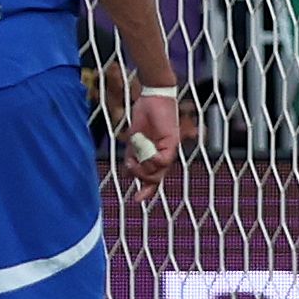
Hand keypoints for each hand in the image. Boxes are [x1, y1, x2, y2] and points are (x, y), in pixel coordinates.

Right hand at [124, 83, 180, 202]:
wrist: (150, 98)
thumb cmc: (143, 117)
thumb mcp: (133, 142)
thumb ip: (132, 158)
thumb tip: (126, 175)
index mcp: (155, 156)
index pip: (154, 178)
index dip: (147, 191)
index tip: (136, 200)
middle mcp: (164, 155)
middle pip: (156, 178)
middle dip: (141, 178)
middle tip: (130, 167)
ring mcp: (169, 149)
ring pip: (159, 172)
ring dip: (143, 169)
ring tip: (134, 159)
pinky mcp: (172, 141)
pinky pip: (164, 160)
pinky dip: (152, 161)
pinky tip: (145, 155)